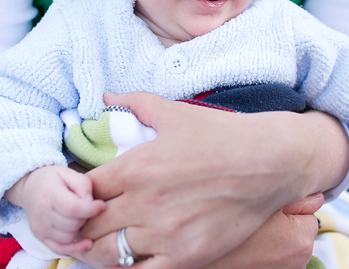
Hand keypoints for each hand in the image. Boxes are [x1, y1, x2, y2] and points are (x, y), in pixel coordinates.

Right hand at [5, 166, 105, 253]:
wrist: (31, 187)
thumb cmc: (54, 179)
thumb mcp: (69, 173)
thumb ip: (83, 185)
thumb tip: (92, 203)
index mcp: (49, 194)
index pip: (73, 208)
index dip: (91, 209)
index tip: (102, 205)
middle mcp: (42, 213)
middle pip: (73, 223)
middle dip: (86, 216)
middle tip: (88, 207)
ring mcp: (40, 228)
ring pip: (69, 237)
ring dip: (80, 228)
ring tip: (81, 216)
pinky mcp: (40, 237)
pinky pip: (60, 248)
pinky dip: (75, 248)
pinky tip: (87, 242)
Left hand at [78, 92, 348, 268]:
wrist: (270, 161)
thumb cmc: (222, 134)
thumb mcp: (176, 112)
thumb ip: (136, 103)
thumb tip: (107, 97)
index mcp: (135, 168)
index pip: (82, 191)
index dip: (78, 195)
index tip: (88, 194)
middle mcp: (143, 204)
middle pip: (87, 228)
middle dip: (82, 225)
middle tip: (91, 222)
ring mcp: (165, 234)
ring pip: (108, 256)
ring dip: (101, 249)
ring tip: (110, 240)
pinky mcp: (187, 256)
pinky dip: (132, 267)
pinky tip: (137, 255)